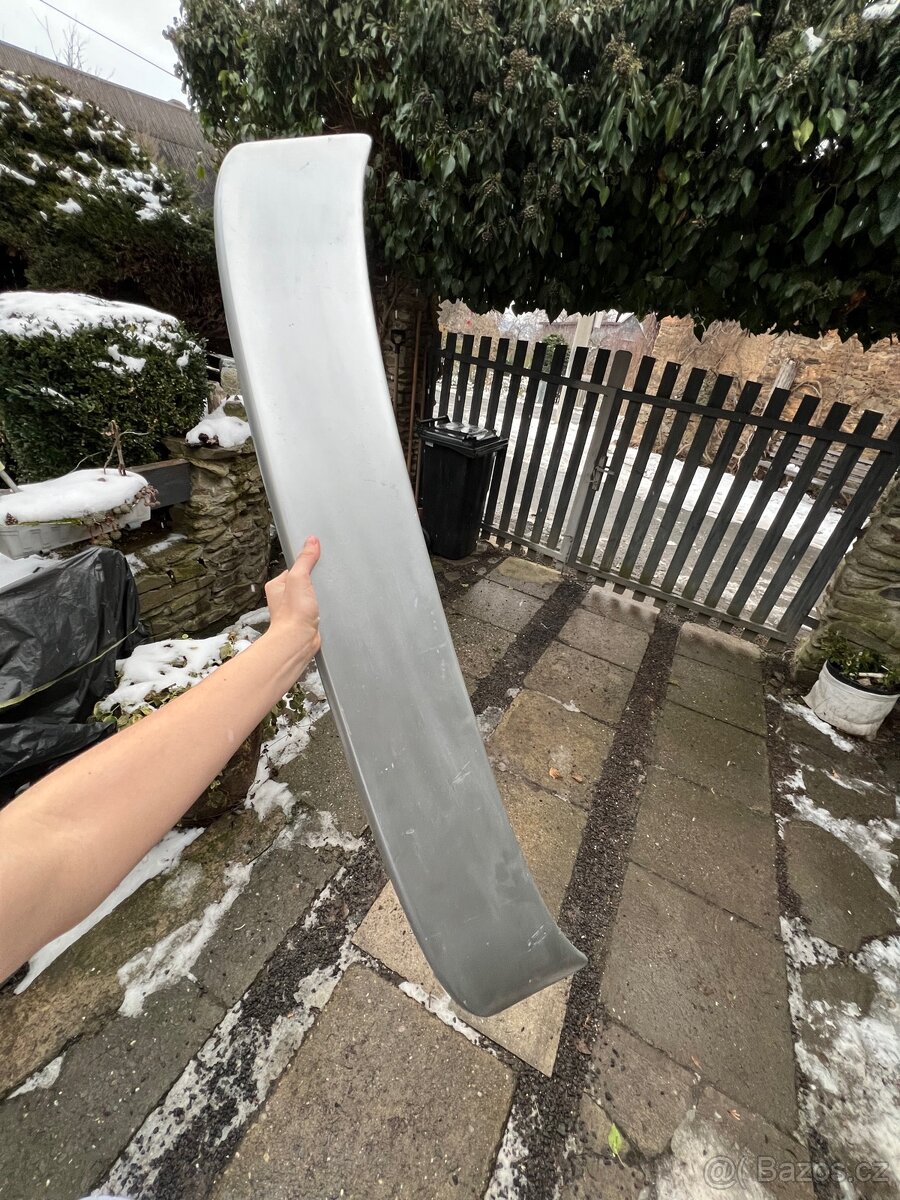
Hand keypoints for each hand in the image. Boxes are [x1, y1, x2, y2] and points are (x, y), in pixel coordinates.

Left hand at [264, 536, 320, 666]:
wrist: (298, 641)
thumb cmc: (293, 614)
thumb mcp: (299, 578)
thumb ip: (305, 559)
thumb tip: (311, 541)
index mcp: (277, 585)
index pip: (295, 567)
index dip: (307, 564)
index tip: (318, 561)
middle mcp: (283, 597)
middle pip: (303, 580)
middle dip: (314, 580)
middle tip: (323, 580)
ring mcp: (294, 609)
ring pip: (310, 595)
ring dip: (319, 595)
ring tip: (324, 595)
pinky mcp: (305, 619)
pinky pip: (315, 607)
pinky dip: (322, 606)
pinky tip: (326, 607)